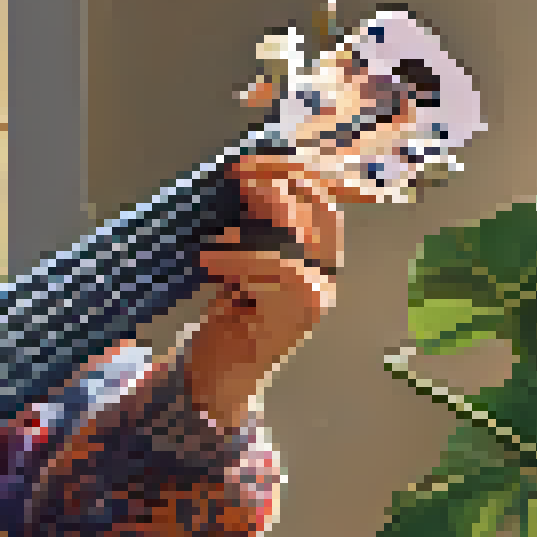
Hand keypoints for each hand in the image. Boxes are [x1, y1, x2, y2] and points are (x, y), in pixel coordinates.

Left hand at [188, 154, 358, 429]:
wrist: (220, 377)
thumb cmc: (228, 317)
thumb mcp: (241, 260)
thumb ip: (254, 226)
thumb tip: (250, 177)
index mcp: (317, 256)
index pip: (323, 196)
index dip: (290, 170)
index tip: (248, 159)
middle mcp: (327, 273)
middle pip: (321, 208)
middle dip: (280, 180)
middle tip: (236, 174)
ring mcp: (318, 295)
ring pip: (299, 236)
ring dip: (254, 223)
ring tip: (215, 237)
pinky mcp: (300, 314)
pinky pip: (280, 268)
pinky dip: (239, 259)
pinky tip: (209, 260)